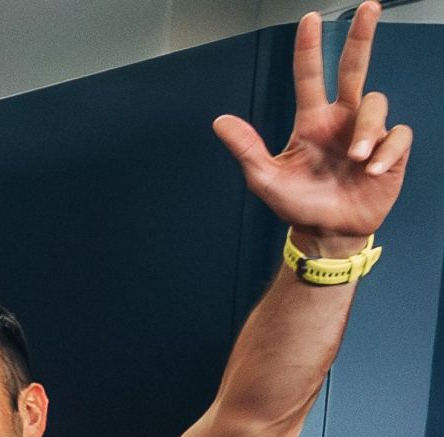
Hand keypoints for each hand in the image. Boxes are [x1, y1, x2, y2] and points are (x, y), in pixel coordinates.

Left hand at [213, 4, 409, 249]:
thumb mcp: (266, 179)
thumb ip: (247, 149)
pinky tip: (373, 171)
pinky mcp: (391, 150)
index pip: (310, 77)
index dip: (309, 48)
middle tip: (368, 6)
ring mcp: (367, 132)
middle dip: (361, 36)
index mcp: (312, 121)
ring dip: (366, 131)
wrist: (328, 233)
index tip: (310, 18)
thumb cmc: (298, 204)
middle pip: (354, 67)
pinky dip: (386, 152)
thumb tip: (220, 121)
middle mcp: (341, 119)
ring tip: (356, 160)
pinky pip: (397, 135)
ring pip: (375, 105)